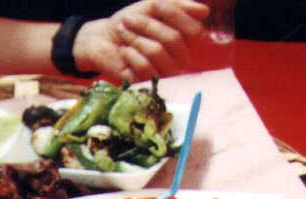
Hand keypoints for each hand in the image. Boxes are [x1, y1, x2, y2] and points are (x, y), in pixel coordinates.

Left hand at [72, 0, 208, 81]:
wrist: (102, 39)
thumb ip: (176, 5)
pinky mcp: (146, 84)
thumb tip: (204, 11)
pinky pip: (143, 67)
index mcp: (186, 40)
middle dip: (147, 25)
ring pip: (157, 52)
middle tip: (128, 21)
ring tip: (123, 33)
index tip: (153, 4)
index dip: (174, 14)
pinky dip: (130, 54)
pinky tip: (124, 51)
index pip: (193, 29)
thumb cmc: (130, 23)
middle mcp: (180, 59)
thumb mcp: (152, 6)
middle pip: (173, 39)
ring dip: (135, 38)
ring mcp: (164, 74)